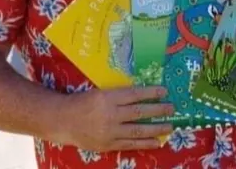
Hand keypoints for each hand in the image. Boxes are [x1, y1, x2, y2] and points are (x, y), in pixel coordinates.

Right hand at [54, 85, 173, 151]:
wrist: (64, 120)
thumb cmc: (83, 102)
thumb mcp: (100, 92)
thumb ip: (119, 95)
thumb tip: (141, 94)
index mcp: (108, 97)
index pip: (134, 95)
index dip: (150, 93)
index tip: (164, 91)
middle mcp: (110, 114)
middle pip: (138, 113)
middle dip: (157, 111)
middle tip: (171, 108)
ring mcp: (109, 131)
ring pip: (137, 130)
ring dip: (155, 129)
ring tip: (169, 126)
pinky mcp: (108, 145)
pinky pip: (130, 144)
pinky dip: (145, 143)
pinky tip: (157, 141)